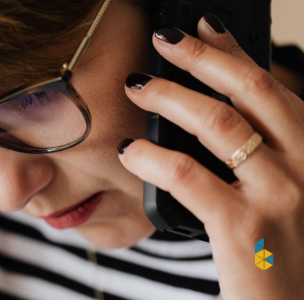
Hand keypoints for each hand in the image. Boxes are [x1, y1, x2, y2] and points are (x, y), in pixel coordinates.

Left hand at [119, 15, 303, 298]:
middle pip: (251, 90)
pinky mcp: (245, 227)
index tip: (201, 27)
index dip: (233, 51)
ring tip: (137, 86)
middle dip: (201, 58)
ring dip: (171, 97)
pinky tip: (131, 151)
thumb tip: (209, 105)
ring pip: (219, 124)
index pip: (271, 85)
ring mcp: (280, 194)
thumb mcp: (281, 189)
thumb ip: (257, 147)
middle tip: (162, 41)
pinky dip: (153, 156)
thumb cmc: (282, 250)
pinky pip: (189, 175)